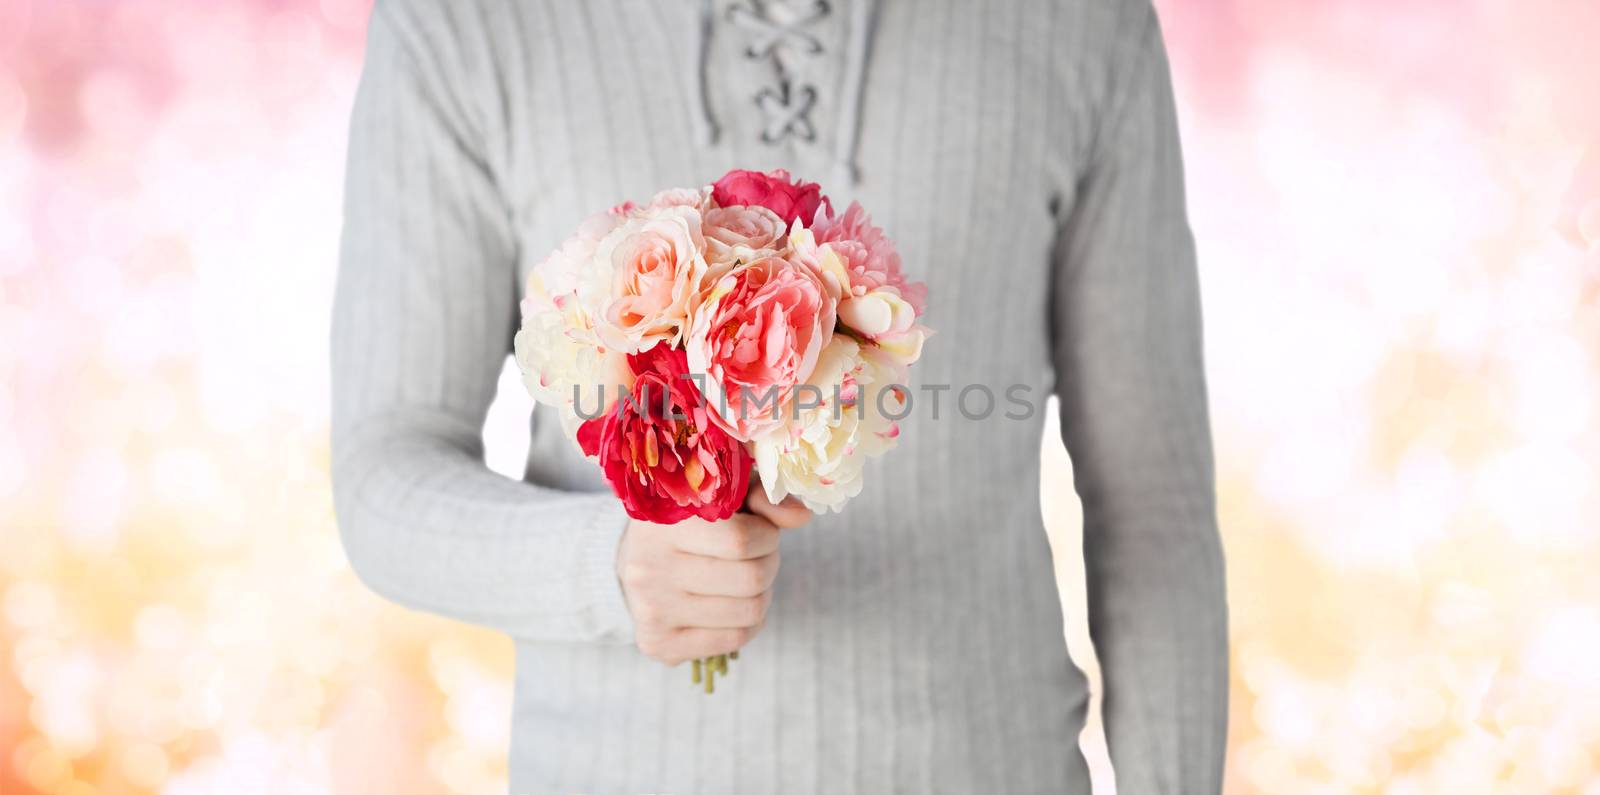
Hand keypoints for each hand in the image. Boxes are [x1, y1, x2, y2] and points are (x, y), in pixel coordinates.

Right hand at [617, 488, 811, 665]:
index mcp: (663, 522)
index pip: (741, 540)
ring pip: (748, 612)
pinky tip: (732, 604)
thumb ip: (762, 498)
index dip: (767, 536)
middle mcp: (649, 567)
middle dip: (768, 564)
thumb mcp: (722, 495)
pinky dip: (748, 623)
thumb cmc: (690, 520)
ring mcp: (651, 609)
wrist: (636, 559)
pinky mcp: (657, 643)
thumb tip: (800, 516)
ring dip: (761, 594)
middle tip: (758, 556)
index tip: (762, 530)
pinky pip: (734, 639)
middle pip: (750, 579)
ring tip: (745, 578)